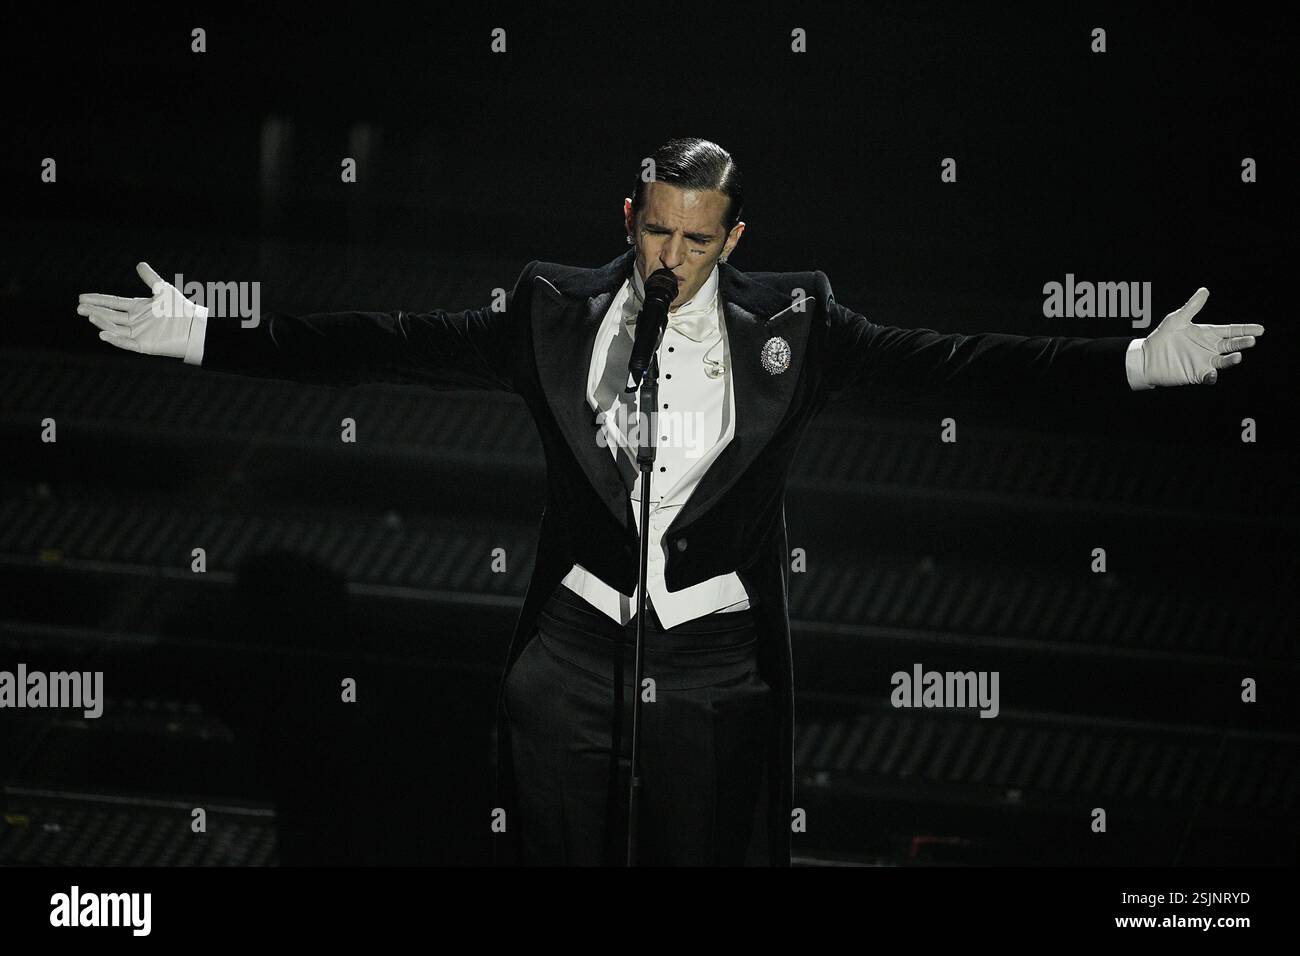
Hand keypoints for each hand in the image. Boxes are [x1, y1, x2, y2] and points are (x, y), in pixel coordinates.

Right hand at [78, 262, 207, 358]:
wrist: (195, 326)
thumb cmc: (181, 309)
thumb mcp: (163, 290)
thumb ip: (150, 278)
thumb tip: (139, 264)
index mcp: (139, 309)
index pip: (113, 304)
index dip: (98, 300)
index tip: (81, 297)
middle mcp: (136, 322)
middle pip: (111, 316)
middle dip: (95, 311)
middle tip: (78, 307)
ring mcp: (139, 334)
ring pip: (115, 328)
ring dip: (102, 322)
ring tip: (89, 315)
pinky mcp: (144, 346)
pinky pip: (126, 343)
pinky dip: (115, 339)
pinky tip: (102, 333)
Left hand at [1138, 288, 1262, 385]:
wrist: (1146, 357)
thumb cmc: (1162, 337)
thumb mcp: (1177, 319)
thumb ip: (1192, 307)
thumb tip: (1204, 290)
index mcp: (1207, 334)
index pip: (1231, 331)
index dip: (1245, 330)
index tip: (1260, 329)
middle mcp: (1209, 348)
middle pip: (1231, 345)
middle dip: (1242, 343)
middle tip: (1252, 340)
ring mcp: (1203, 361)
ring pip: (1223, 361)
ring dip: (1231, 360)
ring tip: (1237, 356)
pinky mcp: (1196, 374)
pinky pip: (1208, 376)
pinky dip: (1212, 376)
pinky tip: (1212, 373)